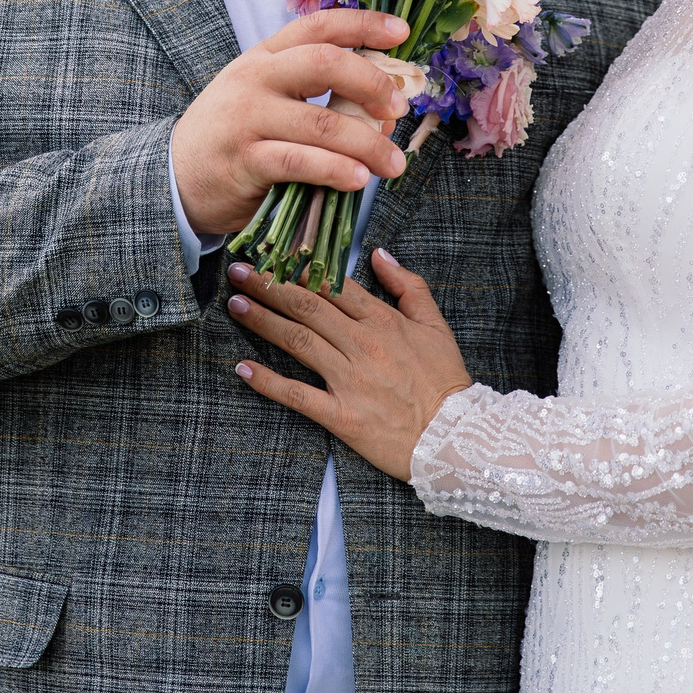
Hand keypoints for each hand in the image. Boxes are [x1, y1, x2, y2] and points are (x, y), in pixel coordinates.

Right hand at [171, 11, 413, 236]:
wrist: (175, 175)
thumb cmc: (234, 136)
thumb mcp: (268, 101)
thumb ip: (319, 99)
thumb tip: (382, 114)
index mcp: (265, 56)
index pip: (318, 26)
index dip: (363, 24)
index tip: (401, 33)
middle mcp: (255, 79)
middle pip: (324, 63)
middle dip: (372, 82)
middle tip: (398, 107)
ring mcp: (247, 119)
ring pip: (320, 122)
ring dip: (367, 143)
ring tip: (393, 163)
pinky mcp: (244, 160)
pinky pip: (299, 162)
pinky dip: (335, 170)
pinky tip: (358, 179)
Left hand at [226, 249, 471, 480]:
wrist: (456, 437)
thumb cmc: (446, 382)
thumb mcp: (436, 326)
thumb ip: (409, 286)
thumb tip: (379, 254)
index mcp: (384, 322)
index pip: (333, 286)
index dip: (300, 269)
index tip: (275, 256)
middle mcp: (363, 346)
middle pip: (307, 308)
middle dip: (269, 286)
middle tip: (239, 272)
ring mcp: (350, 381)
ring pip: (298, 342)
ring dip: (263, 321)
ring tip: (235, 305)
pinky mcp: (342, 415)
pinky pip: (298, 395)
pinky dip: (268, 382)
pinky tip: (242, 368)